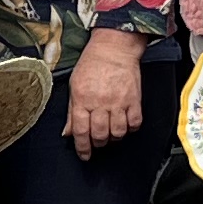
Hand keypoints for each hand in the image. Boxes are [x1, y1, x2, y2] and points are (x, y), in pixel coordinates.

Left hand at [62, 27, 145, 155]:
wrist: (114, 48)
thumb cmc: (92, 65)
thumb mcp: (74, 86)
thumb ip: (71, 112)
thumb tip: (67, 133)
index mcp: (82, 99)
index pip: (80, 131)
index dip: (82, 148)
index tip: (84, 155)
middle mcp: (100, 102)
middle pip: (99, 135)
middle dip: (97, 144)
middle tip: (97, 142)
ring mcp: (119, 101)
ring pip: (117, 132)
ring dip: (113, 138)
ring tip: (110, 134)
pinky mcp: (134, 99)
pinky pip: (134, 123)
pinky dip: (130, 129)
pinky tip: (125, 125)